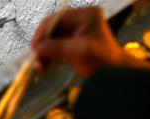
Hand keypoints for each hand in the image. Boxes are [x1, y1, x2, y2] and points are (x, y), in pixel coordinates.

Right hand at [32, 7, 146, 76]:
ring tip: (40, 66)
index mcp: (85, 15)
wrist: (114, 73)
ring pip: (52, 37)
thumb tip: (37, 48)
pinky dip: (49, 54)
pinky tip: (45, 64)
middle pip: (52, 28)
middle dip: (42, 43)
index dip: (42, 32)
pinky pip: (56, 44)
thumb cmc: (102, 60)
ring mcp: (77, 30)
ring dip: (44, 51)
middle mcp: (80, 19)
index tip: (34, 48)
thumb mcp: (78, 52)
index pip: (56, 19)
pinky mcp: (73, 41)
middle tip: (36, 59)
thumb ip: (56, 47)